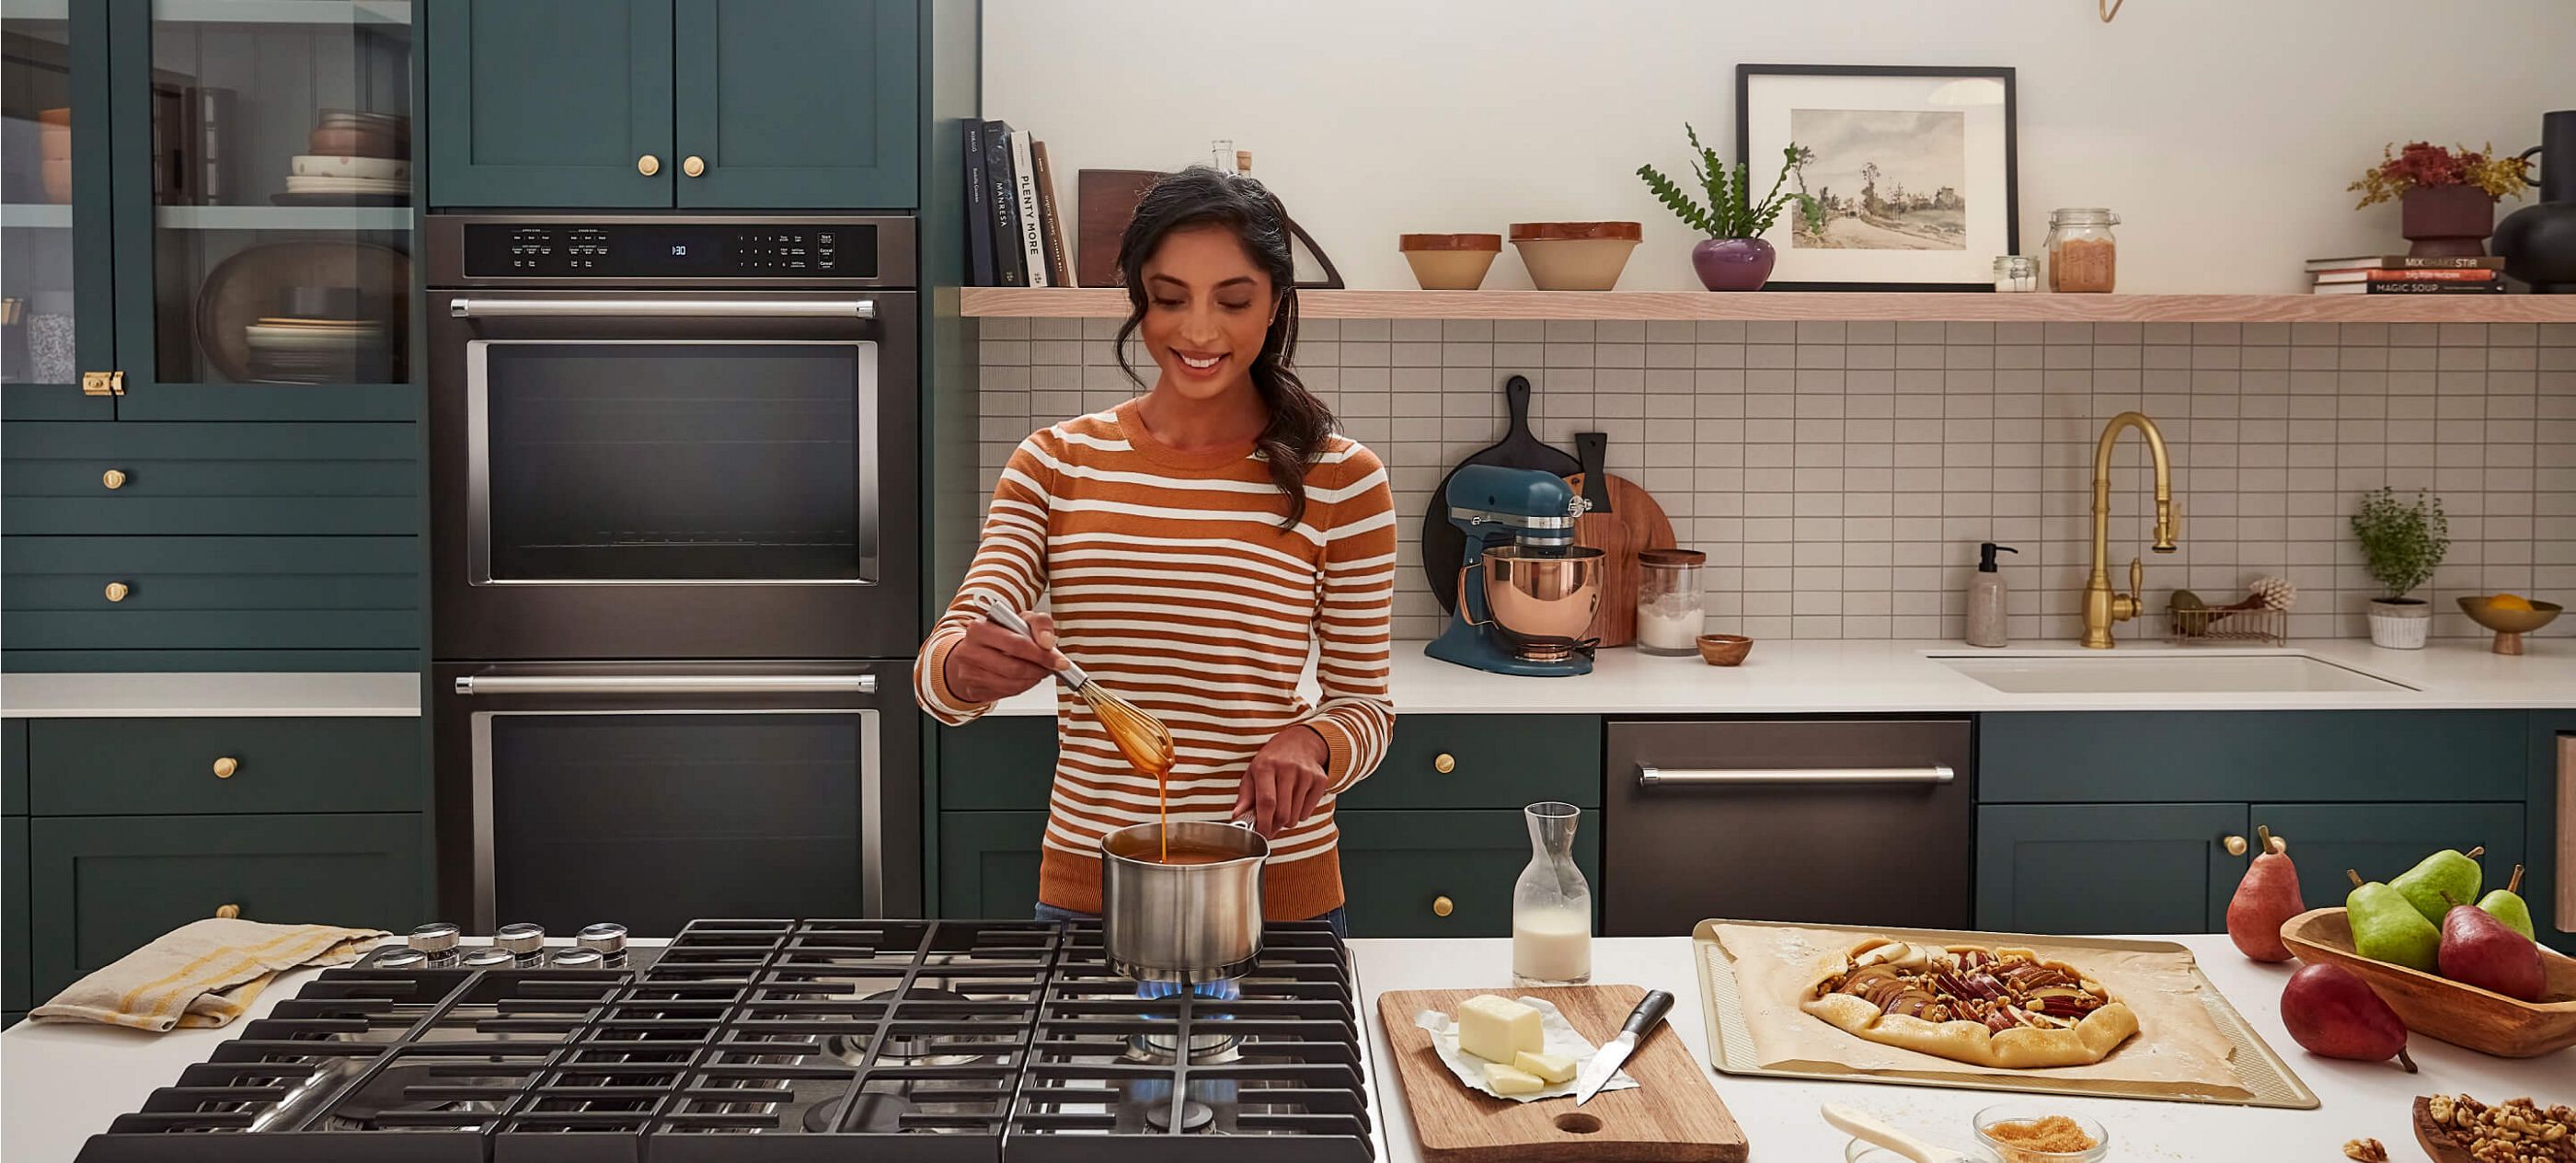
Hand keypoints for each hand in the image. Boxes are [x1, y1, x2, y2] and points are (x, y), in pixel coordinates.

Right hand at [942, 610, 1068, 704]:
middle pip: (1015, 667)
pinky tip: (1025, 678)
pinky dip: (1022, 687)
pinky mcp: (972, 690)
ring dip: (1033, 679)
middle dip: (1040, 669)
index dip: (1042, 654)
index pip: (1016, 644)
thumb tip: (1047, 642)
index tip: (1059, 660)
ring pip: (1012, 683)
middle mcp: (969, 651)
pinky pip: (1006, 692)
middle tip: (1052, 667)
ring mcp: (969, 673)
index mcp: (979, 629)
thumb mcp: (1018, 619)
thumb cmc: (998, 634)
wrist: (970, 652)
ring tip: (1040, 671)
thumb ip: (1039, 623)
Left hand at [1234, 725, 1331, 836]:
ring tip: (1282, 808)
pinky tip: (1295, 801)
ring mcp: (1306, 774)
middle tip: (1269, 826)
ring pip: (1295, 817)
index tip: (1260, 835)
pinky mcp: (1320, 780)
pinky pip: (1307, 813)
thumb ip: (1245, 797)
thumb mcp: (1253, 773)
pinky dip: (1299, 815)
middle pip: (1282, 813)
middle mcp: (1287, 769)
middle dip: (1274, 827)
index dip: (1263, 824)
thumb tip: (1237, 817)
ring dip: (1286, 821)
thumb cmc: (1272, 761)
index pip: (1267, 802)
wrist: (1299, 742)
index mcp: (1266, 766)